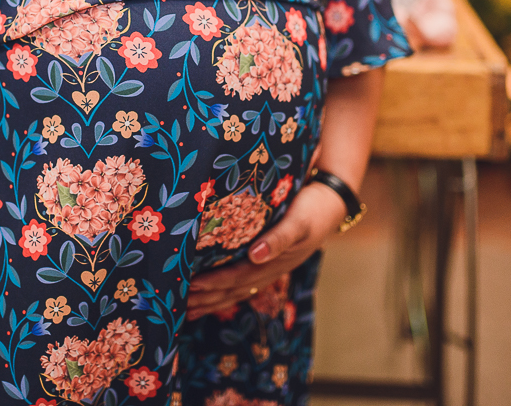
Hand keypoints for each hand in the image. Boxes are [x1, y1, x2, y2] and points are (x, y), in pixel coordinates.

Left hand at [185, 179, 346, 319]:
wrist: (331, 203)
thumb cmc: (313, 209)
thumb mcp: (300, 221)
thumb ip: (279, 238)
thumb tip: (256, 255)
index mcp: (274, 261)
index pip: (238, 277)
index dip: (214, 283)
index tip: (190, 286)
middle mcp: (269, 268)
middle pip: (233, 289)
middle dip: (206, 298)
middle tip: (178, 304)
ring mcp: (269, 267)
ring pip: (236, 288)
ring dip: (212, 299)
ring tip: (188, 308)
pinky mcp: (267, 260)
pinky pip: (242, 280)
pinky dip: (224, 288)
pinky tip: (209, 292)